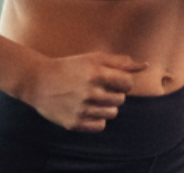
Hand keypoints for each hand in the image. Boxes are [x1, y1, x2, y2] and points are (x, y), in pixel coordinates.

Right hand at [20, 52, 146, 131]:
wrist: (38, 81)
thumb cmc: (70, 67)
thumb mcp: (94, 58)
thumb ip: (121, 62)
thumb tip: (145, 65)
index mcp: (96, 73)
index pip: (128, 83)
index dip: (124, 82)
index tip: (114, 80)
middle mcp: (89, 92)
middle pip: (121, 100)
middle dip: (114, 94)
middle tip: (99, 89)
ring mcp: (81, 109)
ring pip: (112, 113)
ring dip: (106, 106)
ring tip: (93, 99)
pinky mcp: (73, 123)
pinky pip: (100, 126)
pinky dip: (97, 119)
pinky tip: (87, 110)